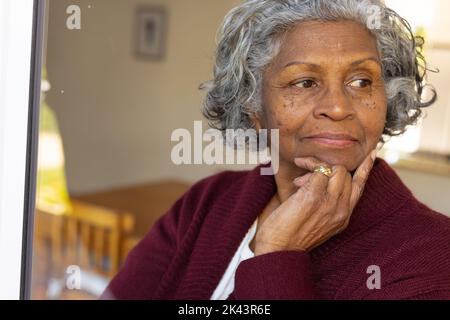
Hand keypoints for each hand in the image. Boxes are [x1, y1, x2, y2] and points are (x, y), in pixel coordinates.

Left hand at [253, 150, 376, 255]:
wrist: (278, 249)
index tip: (372, 154)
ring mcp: (329, 204)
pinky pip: (319, 170)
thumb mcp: (316, 222)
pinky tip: (296, 182)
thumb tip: (317, 179)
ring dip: (316, 166)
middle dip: (327, 168)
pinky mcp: (314, 197)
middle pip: (346, 174)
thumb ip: (324, 205)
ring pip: (336, 170)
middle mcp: (340, 211)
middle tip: (304, 176)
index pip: (359, 188)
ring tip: (299, 182)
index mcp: (343, 218)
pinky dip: (307, 168)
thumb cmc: (290, 235)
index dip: (366, 169)